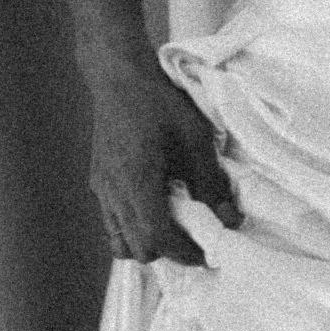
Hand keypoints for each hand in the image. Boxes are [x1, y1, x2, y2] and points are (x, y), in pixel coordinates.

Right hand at [88, 55, 242, 265]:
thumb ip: (211, 182)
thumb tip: (230, 219)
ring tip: (176, 231)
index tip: (207, 255)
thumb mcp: (195, 138)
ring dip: (148, 244)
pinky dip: (134, 229)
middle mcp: (112, 191)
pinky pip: (112, 222)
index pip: (157, 238)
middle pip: (137, 249)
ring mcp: (102, 188)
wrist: (118, 75)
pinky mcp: (99, 182)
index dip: (184, 254)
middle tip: (197, 244)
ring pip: (119, 241)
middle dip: (169, 253)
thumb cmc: (158, 101)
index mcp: (136, 181)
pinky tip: (157, 212)